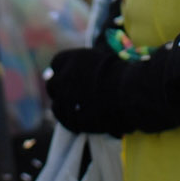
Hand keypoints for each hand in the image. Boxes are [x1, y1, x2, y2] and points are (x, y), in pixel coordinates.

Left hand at [46, 46, 175, 136]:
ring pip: (55, 105)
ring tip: (77, 111)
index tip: (70, 77)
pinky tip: (81, 121)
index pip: (56, 64)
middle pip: (52, 85)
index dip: (63, 71)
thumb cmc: (122, 73)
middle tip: (71, 95)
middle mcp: (62, 78)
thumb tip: (87, 73)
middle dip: (60, 89)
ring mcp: (64, 99)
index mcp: (69, 59)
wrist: (127, 91)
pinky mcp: (71, 118)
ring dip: (64, 107)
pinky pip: (64, 121)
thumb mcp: (101, 60)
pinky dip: (71, 121)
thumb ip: (88, 67)